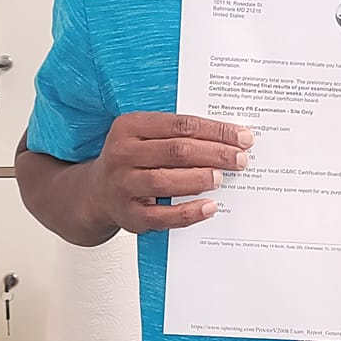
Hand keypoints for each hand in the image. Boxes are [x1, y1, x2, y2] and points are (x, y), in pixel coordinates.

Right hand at [91, 112, 253, 233]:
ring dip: (199, 179)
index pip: (180, 124)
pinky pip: (162, 216)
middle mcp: (122, 154)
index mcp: (129, 126)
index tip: (243, 137)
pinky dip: (188, 212)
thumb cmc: (133, 159)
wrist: (97, 192)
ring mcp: (123, 186)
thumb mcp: (146, 136)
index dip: (216, 131)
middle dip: (215, 154)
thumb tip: (230, 140)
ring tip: (222, 178)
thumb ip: (179, 134)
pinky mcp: (129, 215)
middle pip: (176, 151)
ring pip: (165, 180)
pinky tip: (209, 207)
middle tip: (241, 159)